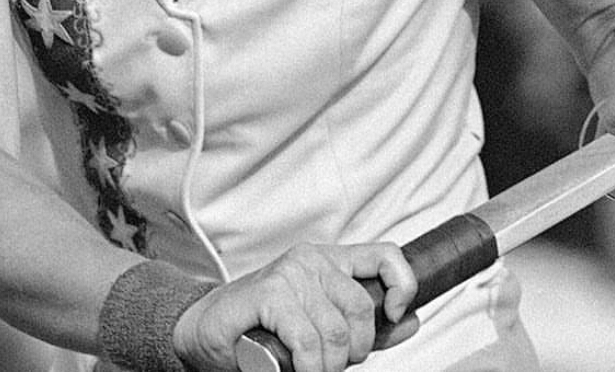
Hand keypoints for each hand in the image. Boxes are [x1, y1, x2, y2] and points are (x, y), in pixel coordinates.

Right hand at [172, 242, 418, 371]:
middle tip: (329, 363)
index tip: (395, 315)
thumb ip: (365, 325)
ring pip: (335, 331)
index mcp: (331, 261)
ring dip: (326, 366)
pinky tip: (295, 367)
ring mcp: (290, 272)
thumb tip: (411, 320)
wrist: (203, 332)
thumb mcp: (321, 325)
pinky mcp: (268, 292)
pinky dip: (307, 365)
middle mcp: (313, 259)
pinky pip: (307, 339)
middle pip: (362, 307)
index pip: (386, 255)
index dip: (402, 284)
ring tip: (308, 368)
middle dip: (353, 351)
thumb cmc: (262, 329)